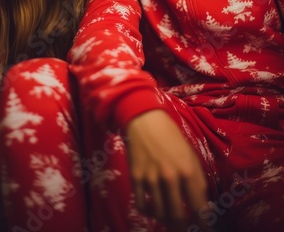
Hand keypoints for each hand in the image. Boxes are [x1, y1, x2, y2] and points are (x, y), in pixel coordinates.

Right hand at [126, 110, 211, 230]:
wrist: (146, 120)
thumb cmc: (172, 136)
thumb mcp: (191, 155)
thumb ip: (197, 180)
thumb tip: (202, 204)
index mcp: (187, 171)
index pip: (199, 208)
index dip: (204, 225)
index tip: (205, 230)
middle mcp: (170, 178)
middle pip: (177, 217)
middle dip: (182, 227)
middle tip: (185, 227)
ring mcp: (151, 179)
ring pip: (159, 213)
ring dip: (166, 219)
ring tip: (170, 218)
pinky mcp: (136, 178)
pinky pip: (142, 205)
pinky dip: (148, 211)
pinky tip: (153, 207)